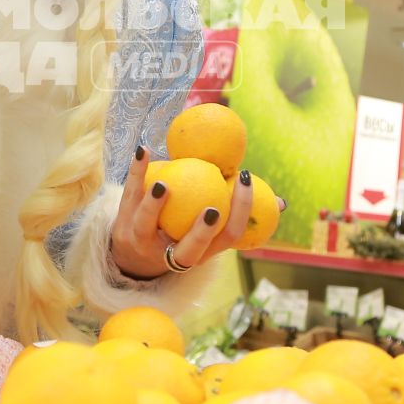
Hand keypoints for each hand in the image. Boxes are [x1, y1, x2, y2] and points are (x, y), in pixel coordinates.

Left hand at [111, 147, 279, 277]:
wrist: (132, 254)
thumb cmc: (183, 234)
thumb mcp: (210, 232)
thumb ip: (240, 214)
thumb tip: (281, 202)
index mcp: (202, 254)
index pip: (227, 239)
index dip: (238, 214)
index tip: (242, 182)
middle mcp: (173, 255)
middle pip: (189, 251)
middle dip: (200, 233)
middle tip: (211, 207)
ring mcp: (144, 243)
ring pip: (146, 226)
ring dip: (154, 205)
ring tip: (164, 184)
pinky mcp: (121, 228)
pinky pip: (128, 197)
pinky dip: (136, 173)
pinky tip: (143, 148)